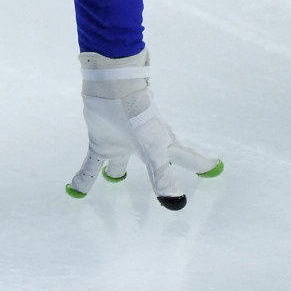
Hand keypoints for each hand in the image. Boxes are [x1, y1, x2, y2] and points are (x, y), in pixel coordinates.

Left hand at [65, 49, 221, 209]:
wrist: (112, 86)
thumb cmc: (139, 116)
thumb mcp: (153, 149)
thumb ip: (163, 176)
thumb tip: (175, 204)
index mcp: (164, 147)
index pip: (190, 160)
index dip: (202, 165)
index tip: (216, 168)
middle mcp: (145, 147)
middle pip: (157, 165)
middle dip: (162, 175)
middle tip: (167, 186)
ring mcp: (122, 144)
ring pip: (119, 165)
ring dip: (115, 174)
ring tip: (113, 180)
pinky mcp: (101, 141)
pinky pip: (93, 165)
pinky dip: (85, 179)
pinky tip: (74, 190)